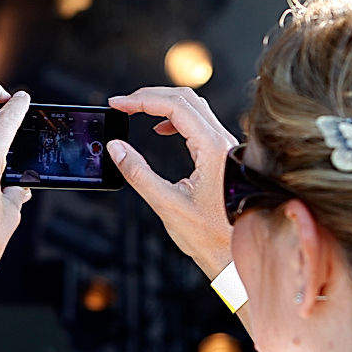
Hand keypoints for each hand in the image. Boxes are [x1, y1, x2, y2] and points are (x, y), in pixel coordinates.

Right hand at [107, 86, 237, 278]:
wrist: (235, 255)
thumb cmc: (210, 237)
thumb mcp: (167, 204)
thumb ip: (138, 173)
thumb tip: (116, 147)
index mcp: (213, 149)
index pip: (175, 106)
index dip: (141, 100)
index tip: (117, 103)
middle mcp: (222, 143)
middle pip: (186, 99)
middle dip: (150, 95)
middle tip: (122, 103)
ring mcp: (224, 148)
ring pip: (194, 108)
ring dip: (163, 104)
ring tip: (136, 112)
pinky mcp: (221, 155)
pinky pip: (199, 123)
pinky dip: (175, 119)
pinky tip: (160, 130)